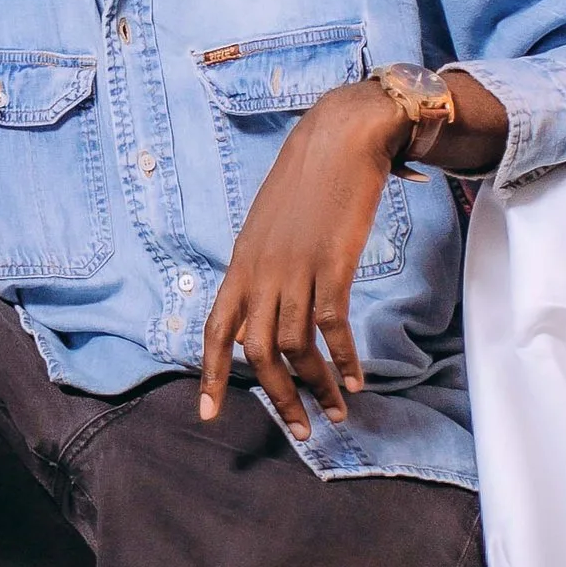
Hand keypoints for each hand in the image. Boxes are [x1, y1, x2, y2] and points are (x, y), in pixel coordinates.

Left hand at [197, 84, 407, 439]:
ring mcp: (296, 269)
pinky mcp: (332, 264)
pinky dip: (346, 359)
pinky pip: (333, 326)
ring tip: (337, 411)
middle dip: (277, 397)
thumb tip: (265, 304)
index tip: (208, 412)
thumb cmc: (309, 179)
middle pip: (258, 351)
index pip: (216, 329)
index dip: (210, 373)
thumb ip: (263, 266)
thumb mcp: (269, 224)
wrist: (342, 136)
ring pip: (298, 347)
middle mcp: (262, 271)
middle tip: (298, 429)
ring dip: (318, 386)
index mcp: (242, 263)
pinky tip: (357, 379)